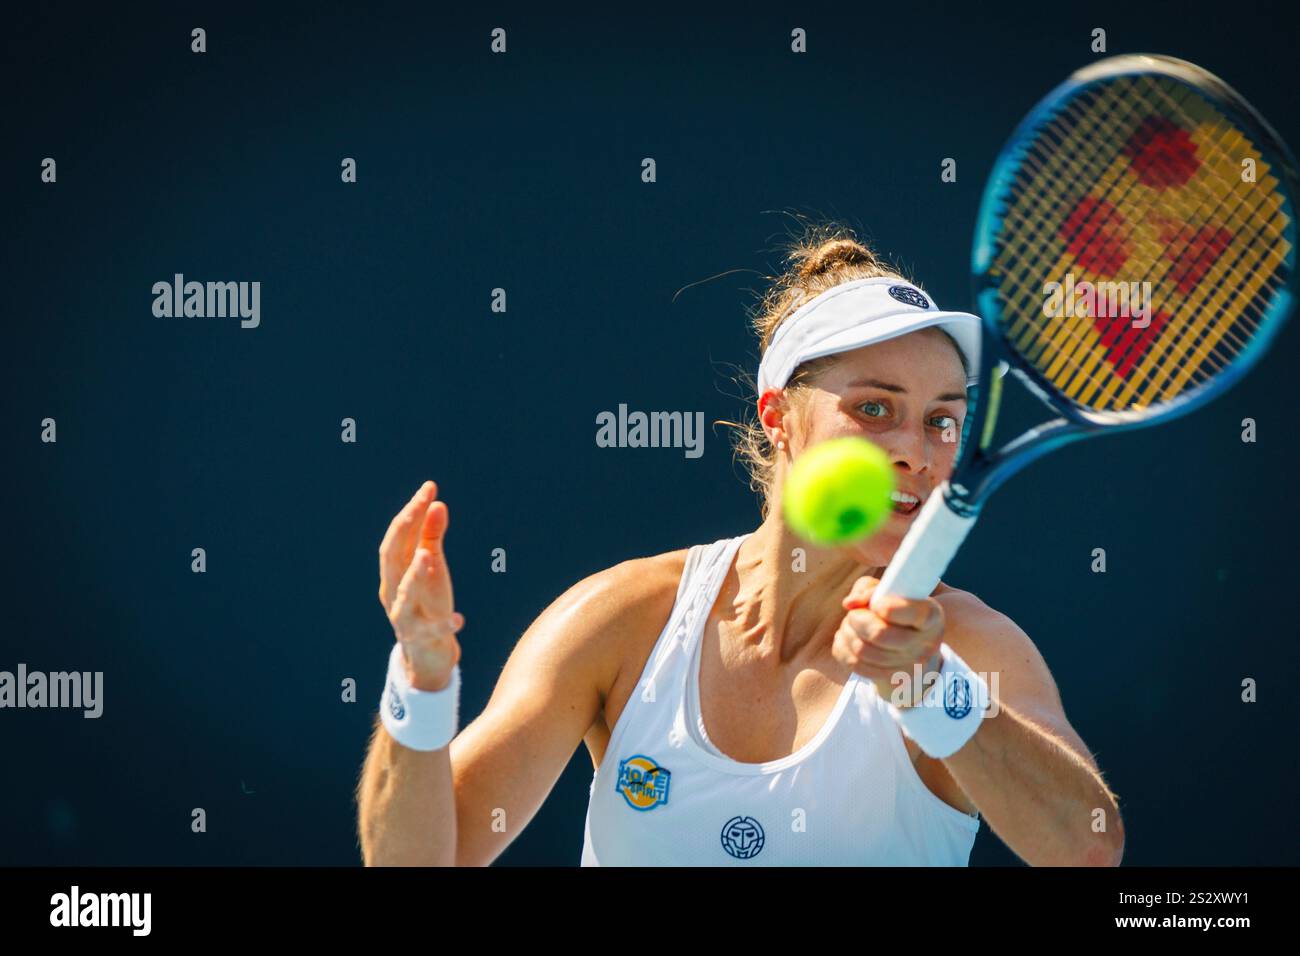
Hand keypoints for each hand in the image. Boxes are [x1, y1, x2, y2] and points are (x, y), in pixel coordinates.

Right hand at [378, 481, 464, 690]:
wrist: (426, 652)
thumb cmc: (426, 602)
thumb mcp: (429, 567)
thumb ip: (431, 537)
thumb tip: (438, 502)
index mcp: (392, 572)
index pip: (396, 536)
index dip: (410, 511)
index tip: (429, 488)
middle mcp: (391, 591)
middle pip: (392, 558)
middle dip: (407, 528)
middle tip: (424, 504)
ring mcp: (403, 616)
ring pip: (404, 594)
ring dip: (415, 575)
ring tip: (427, 556)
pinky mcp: (422, 637)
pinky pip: (433, 629)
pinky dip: (445, 623)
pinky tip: (459, 619)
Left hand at [833, 576, 944, 706]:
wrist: (908, 646)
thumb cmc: (896, 609)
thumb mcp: (888, 590)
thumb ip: (869, 589)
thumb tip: (850, 603)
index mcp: (930, 616)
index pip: (915, 614)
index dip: (889, 608)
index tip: (877, 604)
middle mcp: (925, 644)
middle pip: (879, 634)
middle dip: (857, 619)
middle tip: (854, 613)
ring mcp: (909, 666)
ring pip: (862, 650)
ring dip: (848, 631)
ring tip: (850, 623)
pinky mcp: (890, 679)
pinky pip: (854, 664)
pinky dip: (843, 647)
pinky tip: (848, 637)